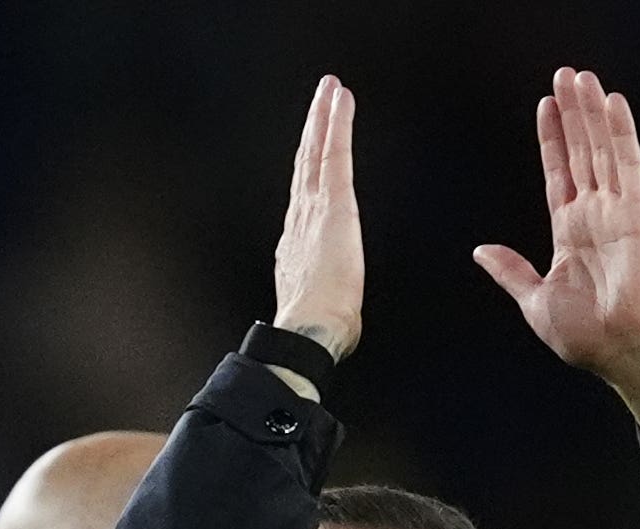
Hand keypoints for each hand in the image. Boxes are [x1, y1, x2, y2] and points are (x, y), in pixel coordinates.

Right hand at [271, 75, 361, 359]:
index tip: (312, 147)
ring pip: (317, 151)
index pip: (305, 195)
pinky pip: (335, 154)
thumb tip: (335, 308)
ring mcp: (314, 207)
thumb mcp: (323, 306)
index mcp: (298, 244)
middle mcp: (300, 219)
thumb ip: (327, 295)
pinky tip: (341, 101)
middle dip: (313, 130)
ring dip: (323, 117)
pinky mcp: (333, 202)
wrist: (311, 328)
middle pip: (306, 164)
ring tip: (330, 90)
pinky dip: (337, 124)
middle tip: (320, 100)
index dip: (308, 167)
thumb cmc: (320, 327)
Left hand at [476, 69, 639, 454]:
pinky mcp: (638, 214)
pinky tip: (613, 103)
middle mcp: (595, 216)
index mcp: (570, 233)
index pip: (559, 174)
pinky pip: (629, 165)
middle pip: (581, 152)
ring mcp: (618, 212)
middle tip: (565, 75)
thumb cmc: (586, 337)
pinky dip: (621, 133)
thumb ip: (511, 271)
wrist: (624, 353)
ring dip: (592, 113)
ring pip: (602, 150)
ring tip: (583, 77)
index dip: (552, 139)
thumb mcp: (535, 301)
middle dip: (572, 115)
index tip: (545, 105)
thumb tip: (481, 251)